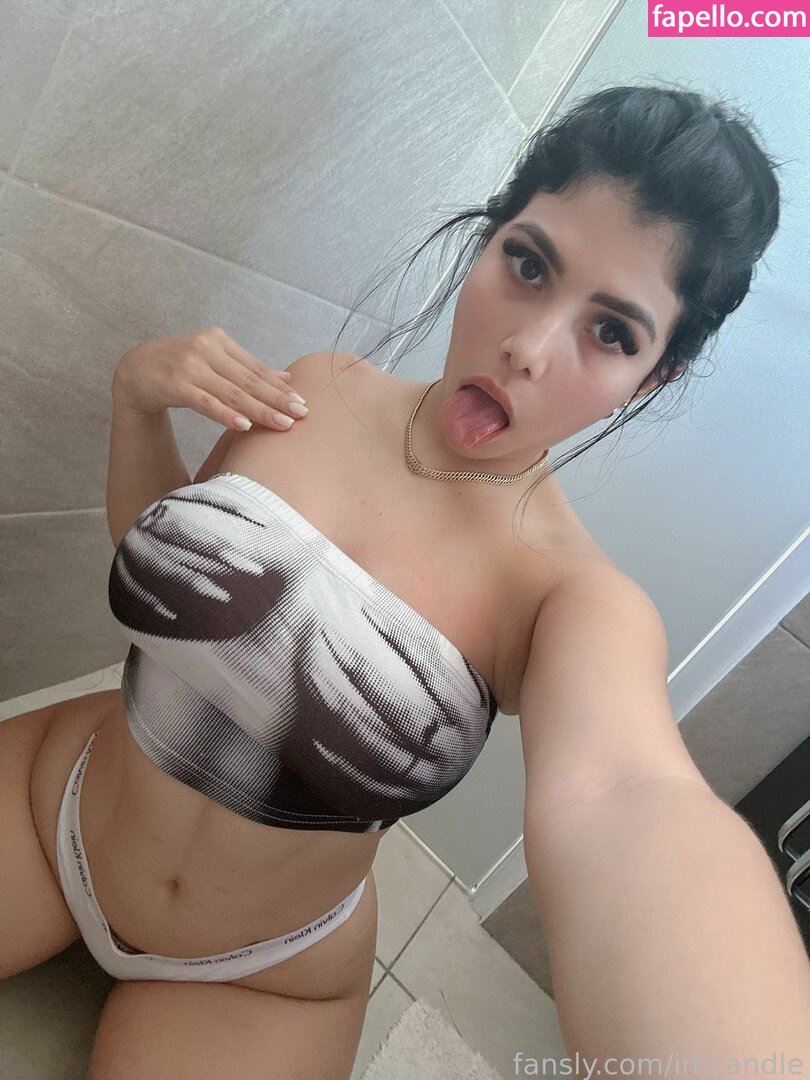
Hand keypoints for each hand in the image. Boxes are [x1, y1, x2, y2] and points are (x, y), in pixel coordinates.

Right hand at [111, 327, 306, 431]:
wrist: (134, 370)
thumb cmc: (179, 368)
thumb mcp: (213, 362)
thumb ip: (247, 370)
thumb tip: (286, 378)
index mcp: (220, 341)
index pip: (255, 368)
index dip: (279, 387)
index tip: (302, 403)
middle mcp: (206, 349)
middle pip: (248, 380)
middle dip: (277, 399)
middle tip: (301, 415)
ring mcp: (190, 365)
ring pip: (231, 392)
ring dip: (259, 410)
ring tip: (281, 424)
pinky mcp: (175, 384)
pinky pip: (206, 402)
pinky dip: (226, 414)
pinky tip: (244, 425)